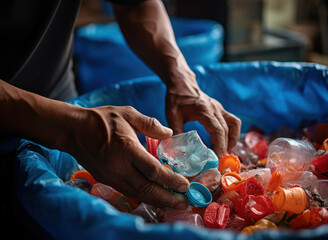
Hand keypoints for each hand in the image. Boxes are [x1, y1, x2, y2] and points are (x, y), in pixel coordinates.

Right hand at [71, 106, 188, 208]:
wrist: (73, 130)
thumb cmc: (101, 119)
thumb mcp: (127, 113)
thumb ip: (150, 124)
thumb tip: (169, 134)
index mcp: (127, 149)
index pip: (153, 171)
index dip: (171, 180)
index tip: (185, 184)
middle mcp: (119, 167)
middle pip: (147, 189)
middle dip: (168, 198)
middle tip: (185, 202)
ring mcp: (112, 176)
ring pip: (138, 194)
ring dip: (158, 201)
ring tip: (175, 204)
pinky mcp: (107, 180)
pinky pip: (129, 193)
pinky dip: (145, 197)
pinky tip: (156, 198)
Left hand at [165, 77, 240, 156]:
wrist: (182, 83)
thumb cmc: (176, 98)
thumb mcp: (172, 114)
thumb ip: (176, 131)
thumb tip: (177, 149)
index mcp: (204, 110)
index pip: (218, 130)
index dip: (219, 145)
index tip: (216, 158)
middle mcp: (215, 109)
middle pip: (226, 130)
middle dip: (225, 147)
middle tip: (219, 161)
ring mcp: (219, 108)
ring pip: (233, 125)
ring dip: (232, 140)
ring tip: (225, 152)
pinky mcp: (220, 109)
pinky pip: (232, 121)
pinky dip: (232, 133)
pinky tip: (226, 142)